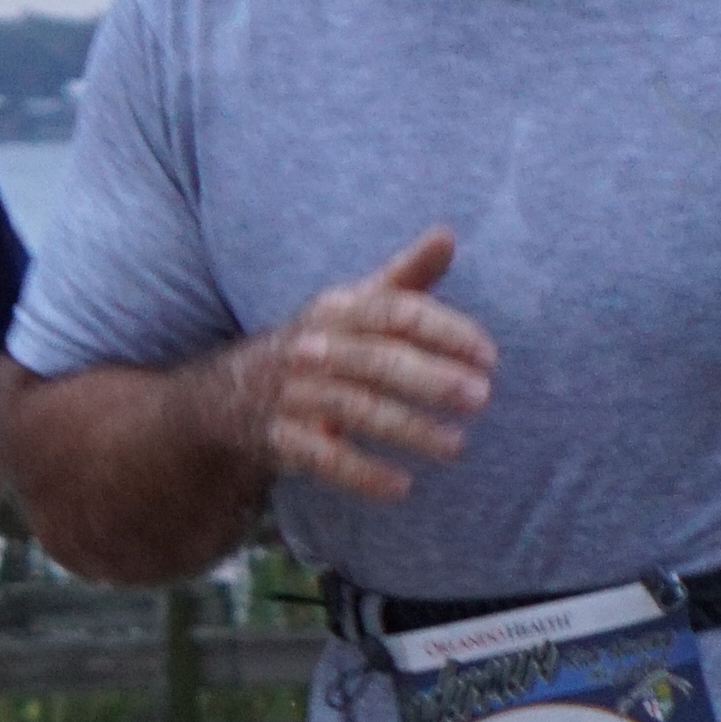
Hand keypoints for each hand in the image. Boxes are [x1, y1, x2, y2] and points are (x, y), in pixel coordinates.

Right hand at [241, 229, 497, 505]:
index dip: (443, 330)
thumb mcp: (354, 305)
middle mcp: (312, 348)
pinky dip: (361, 474)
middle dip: (430, 379)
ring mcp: (293, 394)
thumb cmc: (321, 342)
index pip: (393, 312)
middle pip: (375, 360)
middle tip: (482, 397)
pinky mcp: (282, 439)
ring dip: (407, 429)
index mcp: (337, 310)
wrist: (231, 392)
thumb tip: (448, 234)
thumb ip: (405, 278)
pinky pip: (322, 458)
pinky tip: (402, 487)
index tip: (488, 355)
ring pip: (353, 409)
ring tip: (456, 446)